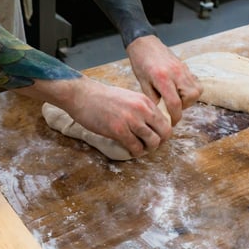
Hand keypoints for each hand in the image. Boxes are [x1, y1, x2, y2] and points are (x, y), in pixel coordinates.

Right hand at [16, 76, 172, 157]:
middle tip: (149, 146)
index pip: (165, 121)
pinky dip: (135, 152)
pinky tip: (130, 151)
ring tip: (139, 149)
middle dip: (159, 143)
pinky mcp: (119, 130)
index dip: (163, 133)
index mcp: (145, 101)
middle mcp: (141, 110)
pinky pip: (135, 147)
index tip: (155, 137)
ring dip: (147, 149)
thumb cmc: (102, 97)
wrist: (82, 95)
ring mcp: (131, 120)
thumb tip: (150, 124)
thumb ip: (140, 108)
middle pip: (164, 133)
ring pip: (152, 142)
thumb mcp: (128, 97)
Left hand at [126, 35, 201, 124]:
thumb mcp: (142, 83)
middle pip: (191, 96)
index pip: (175, 102)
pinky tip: (179, 91)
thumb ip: (153, 98)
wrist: (144, 44)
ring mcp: (183, 68)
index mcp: (162, 78)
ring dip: (189, 99)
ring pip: (197, 90)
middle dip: (184, 107)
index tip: (171, 122)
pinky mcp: (186, 66)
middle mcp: (176, 73)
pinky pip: (195, 82)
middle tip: (173, 107)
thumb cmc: (140, 63)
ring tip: (176, 99)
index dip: (175, 116)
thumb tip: (161, 114)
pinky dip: (191, 90)